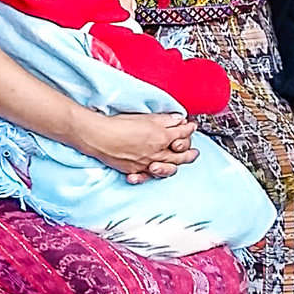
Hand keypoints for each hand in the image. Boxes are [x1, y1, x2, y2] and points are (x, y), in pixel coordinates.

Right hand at [80, 111, 198, 183]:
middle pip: (179, 155)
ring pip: (168, 168)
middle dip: (189, 153)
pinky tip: (154, 171)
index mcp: (161, 137)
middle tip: (195, 152)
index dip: (188, 130)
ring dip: (177, 166)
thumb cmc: (118, 124)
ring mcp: (146, 164)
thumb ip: (164, 119)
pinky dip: (154, 175)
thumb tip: (178, 119)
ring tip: (181, 164)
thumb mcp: (145, 117)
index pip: (181, 134)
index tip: (191, 126)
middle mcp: (157, 153)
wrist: (98, 136)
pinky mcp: (134, 171)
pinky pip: (149, 176)